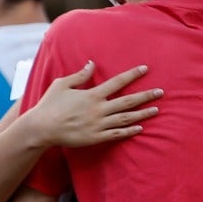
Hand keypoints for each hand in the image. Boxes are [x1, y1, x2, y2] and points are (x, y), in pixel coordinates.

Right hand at [24, 62, 161, 148]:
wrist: (42, 128)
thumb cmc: (50, 105)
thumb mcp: (62, 84)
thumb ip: (79, 75)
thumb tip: (91, 64)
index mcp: (92, 95)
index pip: (117, 82)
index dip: (132, 75)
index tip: (145, 69)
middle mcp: (98, 109)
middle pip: (128, 101)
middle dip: (146, 96)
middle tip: (161, 92)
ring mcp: (98, 125)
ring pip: (126, 118)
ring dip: (143, 114)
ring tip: (156, 110)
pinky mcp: (96, 137)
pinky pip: (117, 134)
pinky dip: (130, 131)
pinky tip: (141, 128)